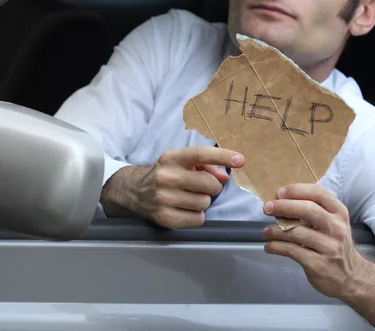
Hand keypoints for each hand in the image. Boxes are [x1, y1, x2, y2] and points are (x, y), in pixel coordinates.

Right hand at [100, 146, 243, 228]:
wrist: (135, 191)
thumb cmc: (166, 174)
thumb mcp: (181, 163)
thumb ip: (206, 165)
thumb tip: (225, 176)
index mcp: (171, 158)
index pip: (201, 154)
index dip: (223, 156)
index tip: (240, 160)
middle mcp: (166, 177)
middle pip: (209, 184)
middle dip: (212, 187)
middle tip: (202, 187)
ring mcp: (163, 199)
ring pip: (205, 203)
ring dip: (203, 202)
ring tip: (190, 197)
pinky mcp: (165, 218)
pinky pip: (198, 219)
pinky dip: (197, 215)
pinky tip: (185, 209)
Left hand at [262, 184, 374, 330]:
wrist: (352, 278)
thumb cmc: (335, 245)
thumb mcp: (333, 224)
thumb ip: (314, 211)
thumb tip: (281, 203)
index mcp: (339, 213)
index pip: (318, 193)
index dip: (296, 190)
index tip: (279, 193)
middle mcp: (336, 228)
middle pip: (307, 210)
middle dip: (283, 206)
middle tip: (266, 208)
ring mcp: (329, 247)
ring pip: (296, 232)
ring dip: (275, 230)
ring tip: (265, 232)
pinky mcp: (318, 264)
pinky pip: (291, 250)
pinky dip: (276, 247)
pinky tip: (270, 246)